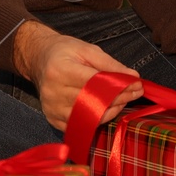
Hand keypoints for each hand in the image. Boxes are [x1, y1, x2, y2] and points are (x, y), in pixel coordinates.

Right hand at [12, 20, 140, 131]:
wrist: (39, 59)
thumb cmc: (64, 51)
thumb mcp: (87, 49)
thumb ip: (110, 64)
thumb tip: (133, 77)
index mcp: (60, 70)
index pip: (94, 83)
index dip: (118, 86)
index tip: (136, 85)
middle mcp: (53, 92)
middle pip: (92, 101)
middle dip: (119, 99)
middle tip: (135, 93)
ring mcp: (51, 108)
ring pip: (88, 116)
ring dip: (110, 111)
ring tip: (123, 101)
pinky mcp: (52, 119)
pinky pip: (80, 125)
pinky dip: (97, 119)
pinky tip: (107, 109)